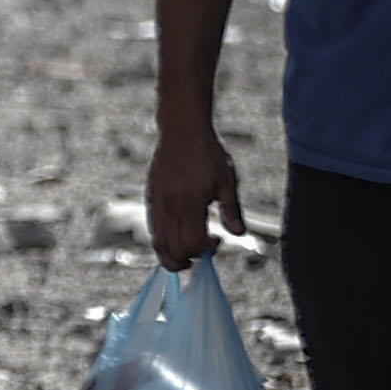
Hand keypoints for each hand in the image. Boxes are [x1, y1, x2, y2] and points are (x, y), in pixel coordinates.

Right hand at [148, 123, 246, 267]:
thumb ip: (231, 209)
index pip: (192, 243)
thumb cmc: (208, 153)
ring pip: (158, 243)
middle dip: (189, 259)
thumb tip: (239, 234)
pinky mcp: (151, 199)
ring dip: (173, 255)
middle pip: (172, 250)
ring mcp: (158, 203)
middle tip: (203, 251)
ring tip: (188, 253)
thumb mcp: (227, 180)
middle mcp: (170, 206)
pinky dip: (162, 241)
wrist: (182, 130)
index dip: (205, 250)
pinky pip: (153, 229)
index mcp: (191, 202)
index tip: (217, 241)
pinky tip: (177, 236)